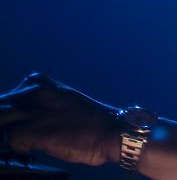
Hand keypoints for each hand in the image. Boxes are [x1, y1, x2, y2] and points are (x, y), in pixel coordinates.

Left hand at [0, 72, 120, 165]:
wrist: (111, 130)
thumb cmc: (87, 121)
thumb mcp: (58, 102)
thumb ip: (35, 106)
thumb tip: (12, 121)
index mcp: (37, 82)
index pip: (4, 99)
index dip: (4, 114)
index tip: (9, 124)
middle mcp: (33, 92)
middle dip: (3, 123)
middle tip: (12, 135)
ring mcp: (34, 111)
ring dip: (5, 133)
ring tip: (20, 141)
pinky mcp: (35, 131)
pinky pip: (7, 139)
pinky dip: (15, 147)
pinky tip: (30, 148)